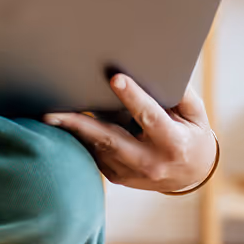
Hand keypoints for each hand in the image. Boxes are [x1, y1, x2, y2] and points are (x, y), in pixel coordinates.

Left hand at [45, 74, 218, 193]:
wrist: (191, 174)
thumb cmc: (192, 133)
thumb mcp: (195, 113)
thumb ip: (177, 93)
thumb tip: (154, 66)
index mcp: (172, 143)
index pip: (150, 117)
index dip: (133, 98)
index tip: (115, 78)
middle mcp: (150, 162)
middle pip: (109, 140)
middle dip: (79, 125)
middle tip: (50, 113)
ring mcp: (131, 174)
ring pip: (97, 148)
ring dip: (72, 130)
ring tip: (47, 115)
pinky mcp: (118, 177)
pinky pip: (95, 154)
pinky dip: (80, 137)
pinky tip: (62, 123)